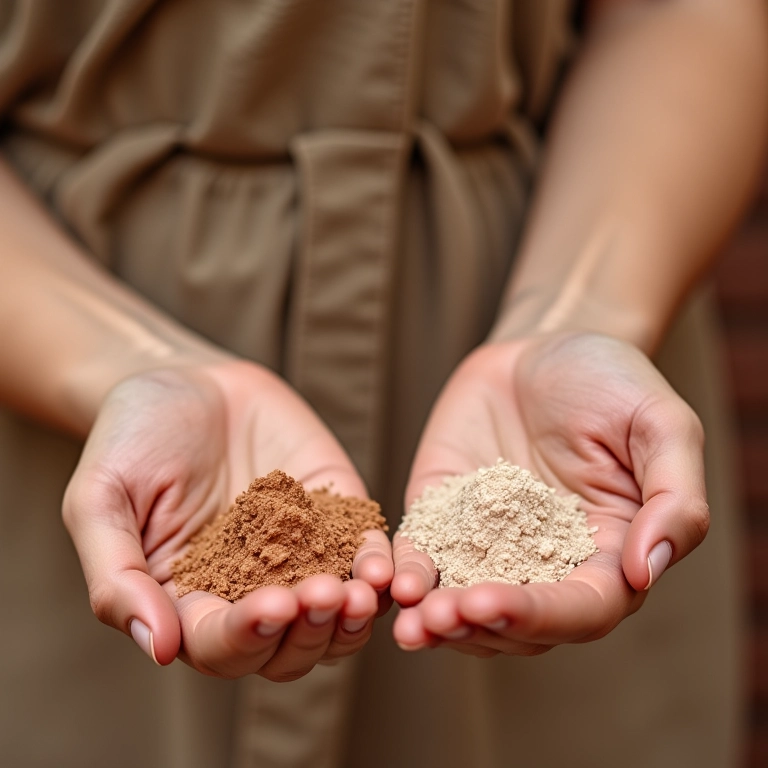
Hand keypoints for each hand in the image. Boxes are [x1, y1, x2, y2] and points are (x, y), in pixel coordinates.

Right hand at [62, 360, 392, 679]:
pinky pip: (362, 555)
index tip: (271, 608)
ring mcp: (298, 556)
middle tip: (324, 597)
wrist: (186, 380)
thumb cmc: (132, 437)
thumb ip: (118, 575)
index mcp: (187, 601)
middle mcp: (247, 591)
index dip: (247, 636)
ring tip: (361, 592)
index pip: (219, 645)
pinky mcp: (334, 517)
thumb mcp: (101, 500)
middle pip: (285, 648)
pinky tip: (381, 564)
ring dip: (351, 618)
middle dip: (308, 631)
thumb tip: (158, 650)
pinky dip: (375, 567)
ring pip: (333, 619)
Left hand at [391, 332, 708, 656]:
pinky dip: (407, 573)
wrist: (544, 347)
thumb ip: (673, 499)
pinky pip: (423, 554)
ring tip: (409, 620)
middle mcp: (546, 563)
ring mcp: (489, 543)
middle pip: (515, 622)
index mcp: (609, 556)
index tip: (489, 602)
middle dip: (476, 625)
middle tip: (437, 617)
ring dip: (436, 620)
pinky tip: (389, 582)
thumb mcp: (662, 425)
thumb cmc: (612, 381)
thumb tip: (646, 572)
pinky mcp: (444, 516)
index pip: (580, 609)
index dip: (536, 613)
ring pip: (464, 604)